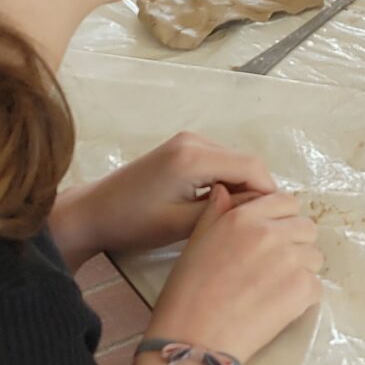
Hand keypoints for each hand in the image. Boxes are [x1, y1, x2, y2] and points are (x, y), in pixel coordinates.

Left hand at [49, 132, 275, 267]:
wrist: (93, 212)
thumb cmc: (132, 223)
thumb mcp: (182, 224)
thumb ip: (225, 211)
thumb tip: (262, 206)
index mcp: (194, 157)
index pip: (252, 166)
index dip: (268, 192)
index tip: (272, 221)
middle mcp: (194, 140)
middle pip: (245, 161)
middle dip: (255, 190)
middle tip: (257, 224)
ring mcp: (188, 140)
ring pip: (234, 161)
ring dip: (241, 186)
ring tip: (236, 218)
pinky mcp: (183, 147)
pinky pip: (219, 161)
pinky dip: (226, 180)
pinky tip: (219, 204)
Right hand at [145, 186, 324, 363]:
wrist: (195, 339)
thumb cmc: (187, 293)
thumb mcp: (196, 243)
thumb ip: (216, 213)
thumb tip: (225, 190)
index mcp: (243, 217)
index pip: (286, 202)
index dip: (282, 220)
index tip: (273, 239)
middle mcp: (270, 233)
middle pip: (306, 228)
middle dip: (295, 244)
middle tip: (274, 268)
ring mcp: (290, 260)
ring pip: (314, 257)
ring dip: (301, 270)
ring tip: (273, 289)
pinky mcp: (303, 289)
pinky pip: (316, 285)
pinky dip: (303, 297)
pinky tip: (278, 307)